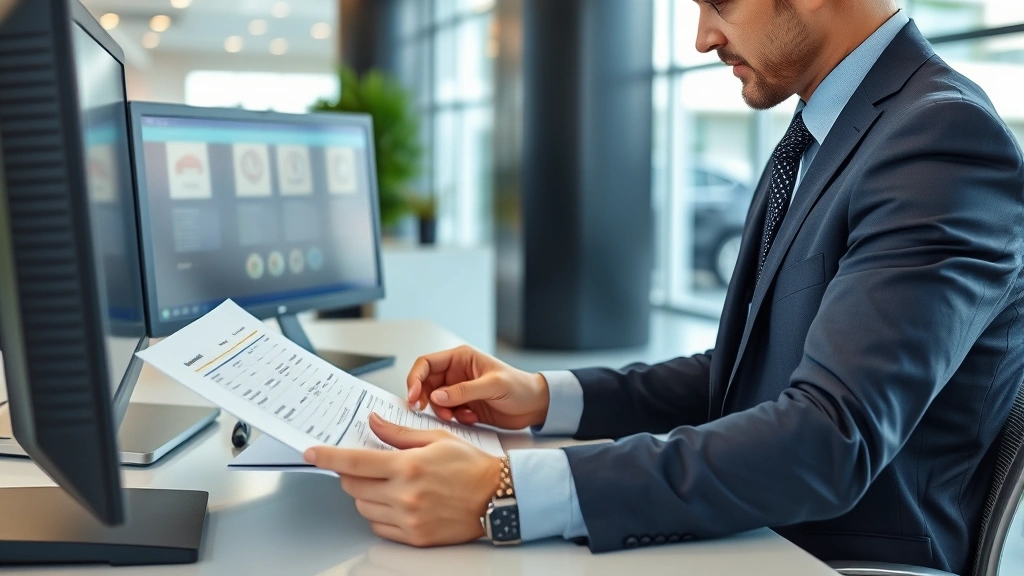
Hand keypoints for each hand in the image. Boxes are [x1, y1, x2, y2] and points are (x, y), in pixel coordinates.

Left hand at [304, 413, 501, 546]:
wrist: (498, 497)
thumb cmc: (471, 466)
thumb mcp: (436, 439)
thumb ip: (398, 434)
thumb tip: (374, 422)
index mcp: (408, 466)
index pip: (354, 462)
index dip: (328, 457)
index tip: (313, 453)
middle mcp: (405, 495)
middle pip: (353, 486)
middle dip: (350, 474)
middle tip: (363, 466)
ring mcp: (408, 519)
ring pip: (364, 507)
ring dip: (365, 494)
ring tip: (387, 484)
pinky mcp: (414, 537)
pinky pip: (379, 526)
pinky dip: (379, 514)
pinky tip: (395, 502)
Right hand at [406, 345, 549, 429]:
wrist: (535, 406)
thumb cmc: (520, 387)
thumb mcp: (493, 386)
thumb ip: (464, 391)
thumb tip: (436, 396)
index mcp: (461, 358)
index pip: (426, 364)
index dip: (415, 379)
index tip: (412, 397)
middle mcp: (456, 373)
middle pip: (426, 384)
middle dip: (425, 399)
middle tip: (428, 411)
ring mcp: (459, 390)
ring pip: (434, 401)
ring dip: (443, 412)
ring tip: (460, 417)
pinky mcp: (463, 406)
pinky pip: (447, 413)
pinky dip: (455, 419)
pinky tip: (472, 418)